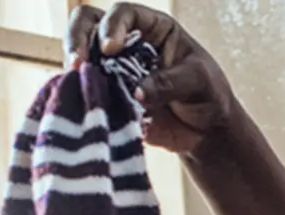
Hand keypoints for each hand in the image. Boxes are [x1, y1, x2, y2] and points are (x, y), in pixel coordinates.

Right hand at [66, 3, 234, 153]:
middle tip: (78, 63)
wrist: (206, 131)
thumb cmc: (208, 95)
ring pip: (81, 58)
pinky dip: (79, 97)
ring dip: (76, 71)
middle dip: (77, 39)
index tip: (111, 49)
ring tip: (78, 87)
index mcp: (153, 27)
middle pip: (88, 25)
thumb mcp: (198, 81)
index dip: (112, 26)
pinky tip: (80, 105)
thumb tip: (137, 93)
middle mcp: (127, 43)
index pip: (123, 12)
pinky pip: (85, 92)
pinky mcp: (108, 97)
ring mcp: (114, 69)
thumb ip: (170, 83)